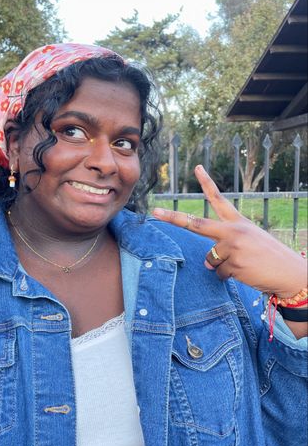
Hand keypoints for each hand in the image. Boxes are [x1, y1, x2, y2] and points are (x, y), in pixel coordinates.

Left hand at [152, 165, 305, 299]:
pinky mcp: (235, 264)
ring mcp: (233, 247)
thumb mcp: (249, 243)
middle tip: (155, 212)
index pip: (219, 199)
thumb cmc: (269, 257)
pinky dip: (229, 277)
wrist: (291, 273)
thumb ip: (224, 247)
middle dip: (174, 218)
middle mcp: (234, 231)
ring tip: (244, 265)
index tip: (197, 168)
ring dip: (222, 267)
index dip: (207, 183)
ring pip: (210, 259)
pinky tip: (246, 273)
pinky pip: (220, 273)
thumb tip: (206, 262)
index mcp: (238, 222)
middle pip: (197, 224)